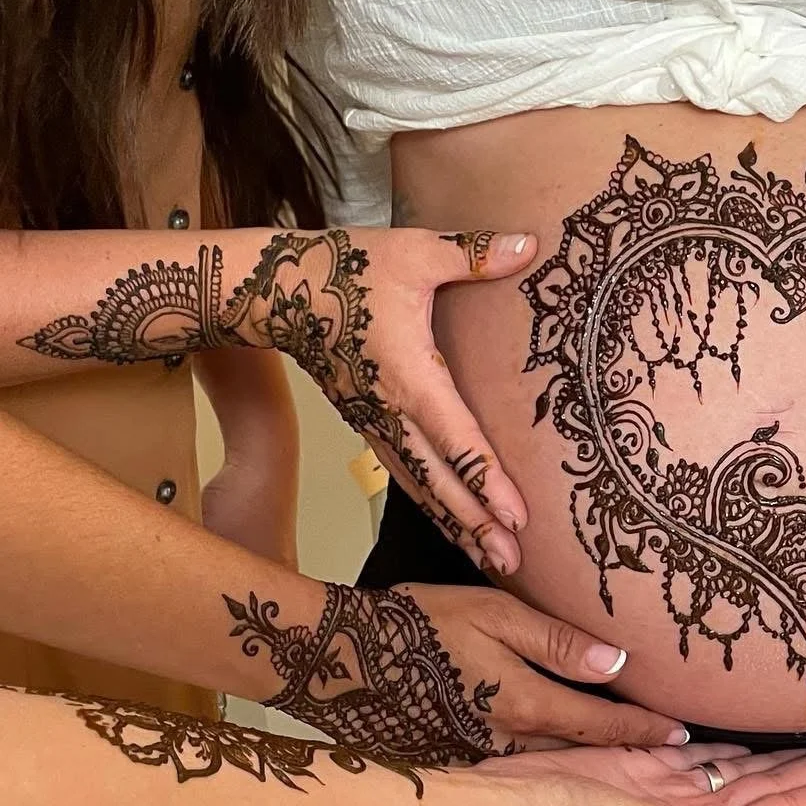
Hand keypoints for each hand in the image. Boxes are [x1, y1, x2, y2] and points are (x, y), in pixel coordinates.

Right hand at [214, 228, 537, 574]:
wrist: (275, 289)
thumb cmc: (346, 269)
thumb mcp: (415, 252)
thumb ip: (474, 255)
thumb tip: (529, 244)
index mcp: (410, 378)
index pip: (456, 440)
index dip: (488, 481)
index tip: (517, 516)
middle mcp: (391, 412)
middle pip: (440, 481)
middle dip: (477, 524)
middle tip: (513, 562)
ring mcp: (375, 425)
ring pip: (421, 487)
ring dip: (456, 524)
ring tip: (493, 560)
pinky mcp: (367, 426)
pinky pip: (405, 475)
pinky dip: (432, 505)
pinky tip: (454, 527)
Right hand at [399, 583, 689, 749]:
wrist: (341, 656)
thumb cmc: (421, 624)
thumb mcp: (496, 614)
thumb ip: (558, 641)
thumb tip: (617, 663)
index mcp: (525, 705)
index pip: (603, 724)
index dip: (646, 729)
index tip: (683, 734)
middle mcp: (508, 742)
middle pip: (582, 751)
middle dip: (626, 753)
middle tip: (670, 753)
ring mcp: (479, 757)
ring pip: (549, 760)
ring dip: (588, 759)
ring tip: (626, 754)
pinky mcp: (455, 760)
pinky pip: (515, 762)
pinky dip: (545, 760)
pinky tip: (557, 752)